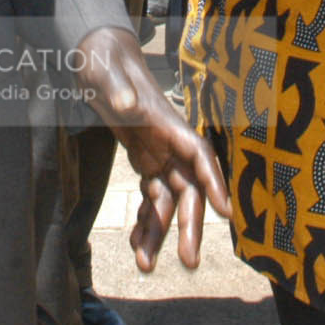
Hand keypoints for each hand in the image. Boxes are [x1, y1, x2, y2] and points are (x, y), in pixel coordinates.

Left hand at [73, 27, 229, 272]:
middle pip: (188, 188)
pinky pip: (150, 196)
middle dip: (190, 225)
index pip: (198, 153)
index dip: (213, 181)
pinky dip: (143, 220)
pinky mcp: (144, 159)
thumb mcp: (107, 73)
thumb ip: (117, 89)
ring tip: (145, 265)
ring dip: (159, 233)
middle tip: (189, 262)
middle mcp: (168, 143)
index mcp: (167, 123)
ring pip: (167, 201)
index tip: (225, 212)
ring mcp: (158, 153)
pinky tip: (135, 243)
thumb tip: (126, 105)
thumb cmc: (106, 62)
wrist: (99, 59)